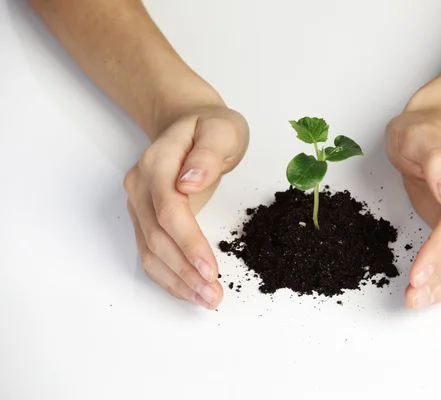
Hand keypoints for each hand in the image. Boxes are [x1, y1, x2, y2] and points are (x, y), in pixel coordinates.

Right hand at [124, 105, 248, 308]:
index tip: (211, 269)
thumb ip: (208, 154)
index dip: (189, 243)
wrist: (189, 123)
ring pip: (150, 252)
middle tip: (213, 295)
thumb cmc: (210, 128)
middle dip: (185, 272)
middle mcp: (141, 186)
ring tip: (206, 300)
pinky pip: (151, 253)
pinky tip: (189, 291)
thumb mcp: (222, 130)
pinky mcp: (145, 218)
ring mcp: (139, 204)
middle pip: (157, 238)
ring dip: (177, 281)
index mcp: (158, 163)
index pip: (169, 210)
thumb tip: (189, 182)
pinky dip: (169, 276)